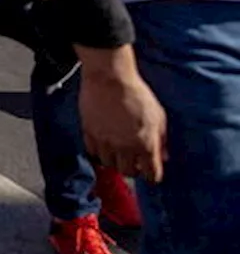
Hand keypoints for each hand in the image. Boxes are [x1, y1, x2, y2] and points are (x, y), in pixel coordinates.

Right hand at [79, 50, 167, 182]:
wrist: (110, 77)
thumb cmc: (136, 93)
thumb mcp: (158, 115)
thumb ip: (161, 139)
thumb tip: (163, 155)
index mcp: (145, 144)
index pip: (152, 174)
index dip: (153, 175)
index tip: (151, 173)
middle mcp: (125, 147)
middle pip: (128, 172)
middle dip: (133, 169)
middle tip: (134, 162)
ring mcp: (105, 141)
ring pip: (109, 165)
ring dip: (115, 161)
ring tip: (117, 152)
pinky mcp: (89, 133)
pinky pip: (92, 152)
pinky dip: (98, 151)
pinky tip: (104, 143)